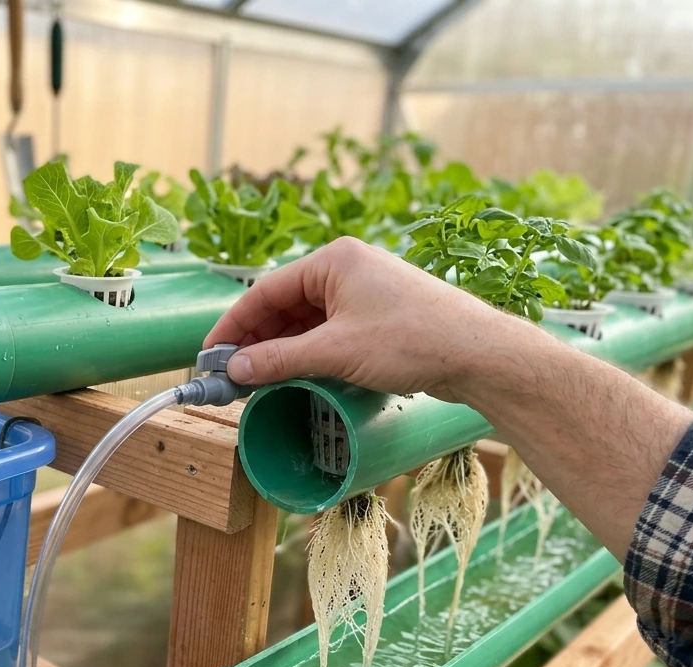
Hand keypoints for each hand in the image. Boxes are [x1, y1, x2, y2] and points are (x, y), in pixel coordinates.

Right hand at [204, 237, 537, 402]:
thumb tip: (236, 370)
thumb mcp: (336, 352)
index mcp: (334, 260)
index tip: (212, 354)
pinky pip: (330, 331)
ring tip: (258, 381)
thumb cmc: (413, 340)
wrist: (480, 354)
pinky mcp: (380, 316)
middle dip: (257, 341)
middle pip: (284, 305)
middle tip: (231, 374)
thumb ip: (280, 360)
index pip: (265, 290)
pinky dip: (308, 353)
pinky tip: (295, 375)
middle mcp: (347, 268)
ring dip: (282, 350)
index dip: (234, 325)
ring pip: (307, 321)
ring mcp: (365, 292)